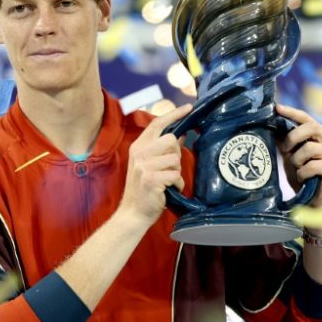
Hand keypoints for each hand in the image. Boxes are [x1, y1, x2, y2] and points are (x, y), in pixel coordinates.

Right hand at [119, 104, 192, 225]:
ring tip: (167, 182)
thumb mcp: (151, 165)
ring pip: (175, 159)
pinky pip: (176, 176)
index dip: (173, 114)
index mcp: (138, 147)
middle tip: (170, 168)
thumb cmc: (145, 189)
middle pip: (170, 140)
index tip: (188, 108)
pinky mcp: (150, 179)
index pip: (156, 124)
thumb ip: (164, 149)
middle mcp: (139, 153)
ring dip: (176, 172)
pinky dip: (177, 184)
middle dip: (176, 154)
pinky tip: (168, 190)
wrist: (133, 213)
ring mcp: (143, 166)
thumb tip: (181, 134)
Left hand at [275, 104, 321, 208]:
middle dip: (293, 137)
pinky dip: (303, 173)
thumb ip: (286, 142)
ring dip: (297, 160)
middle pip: (311, 127)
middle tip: (285, 150)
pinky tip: (304, 178)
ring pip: (309, 148)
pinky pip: (313, 165)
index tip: (277, 108)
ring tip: (298, 169)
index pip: (307, 118)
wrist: (314, 201)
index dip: (292, 112)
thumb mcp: (291, 156)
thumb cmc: (303, 177)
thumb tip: (271, 125)